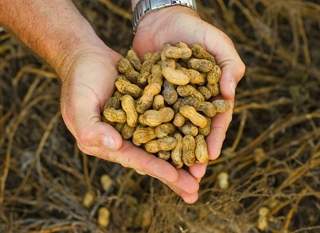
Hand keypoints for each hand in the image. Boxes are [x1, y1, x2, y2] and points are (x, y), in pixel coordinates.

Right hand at [59, 44, 198, 203]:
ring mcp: (138, 123)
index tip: (178, 179)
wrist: (88, 57)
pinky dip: (182, 130)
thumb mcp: (79, 104)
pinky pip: (167, 121)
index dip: (157, 169)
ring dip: (182, 157)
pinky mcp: (148, 108)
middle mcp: (125, 138)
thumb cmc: (79, 80)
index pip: (135, 159)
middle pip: (153, 158)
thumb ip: (91, 128)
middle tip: (195, 191)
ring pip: (163, 144)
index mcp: (107, 143)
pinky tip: (200, 137)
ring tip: (202, 171)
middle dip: (174, 176)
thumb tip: (115, 146)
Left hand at [133, 6, 245, 187]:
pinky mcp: (149, 99)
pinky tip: (145, 150)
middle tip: (192, 178)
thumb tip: (229, 91)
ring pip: (170, 132)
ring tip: (168, 173)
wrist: (162, 20)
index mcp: (209, 95)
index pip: (215, 121)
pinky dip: (148, 135)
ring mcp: (168, 103)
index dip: (214, 139)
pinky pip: (149, 119)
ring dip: (171, 153)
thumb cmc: (194, 30)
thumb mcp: (217, 43)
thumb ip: (229, 64)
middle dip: (192, 155)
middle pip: (192, 133)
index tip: (211, 157)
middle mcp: (189, 104)